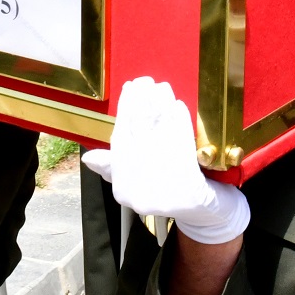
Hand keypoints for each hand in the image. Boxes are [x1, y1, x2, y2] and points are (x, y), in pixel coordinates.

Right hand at [81, 78, 248, 244]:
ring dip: (160, 108)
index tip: (130, 88)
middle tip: (147, 81)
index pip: (120, 140)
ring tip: (162, 89)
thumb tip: (89, 158)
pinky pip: (181, 147)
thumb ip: (116, 167)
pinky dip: (179, 123)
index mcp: (123, 188)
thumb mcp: (140, 180)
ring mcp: (162, 194)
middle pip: (138, 136)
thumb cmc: (170, 189)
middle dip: (142, 103)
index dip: (124, 110)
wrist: (205, 213)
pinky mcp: (187, 190)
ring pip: (158, 137)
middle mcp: (138, 193)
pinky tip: (178, 106)